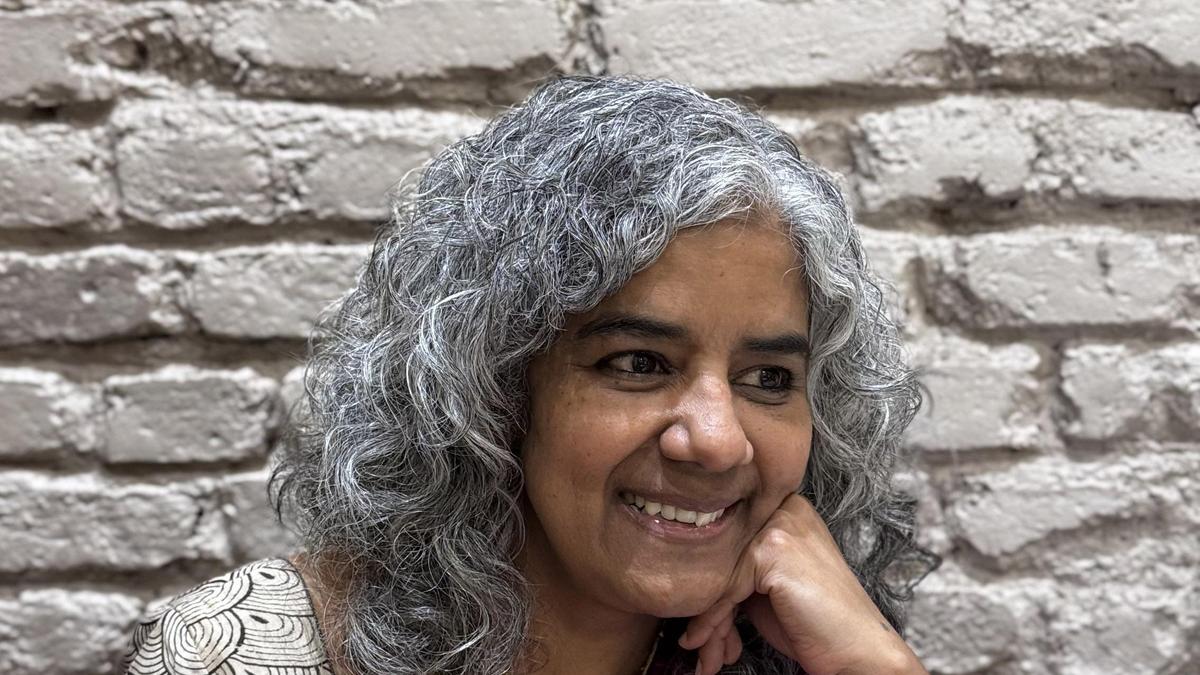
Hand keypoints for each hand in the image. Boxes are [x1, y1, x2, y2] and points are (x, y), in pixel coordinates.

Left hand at [678, 493, 926, 674]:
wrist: (857, 649)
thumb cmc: (815, 621)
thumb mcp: (769, 584)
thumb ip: (737, 567)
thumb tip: (686, 580)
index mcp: (785, 507)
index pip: (729, 542)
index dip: (713, 588)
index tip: (701, 628)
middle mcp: (784, 507)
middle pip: (722, 557)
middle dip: (708, 607)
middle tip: (700, 646)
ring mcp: (780, 525)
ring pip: (718, 575)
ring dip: (707, 623)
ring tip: (708, 654)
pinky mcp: (774, 549)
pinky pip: (724, 589)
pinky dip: (711, 623)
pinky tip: (705, 647)